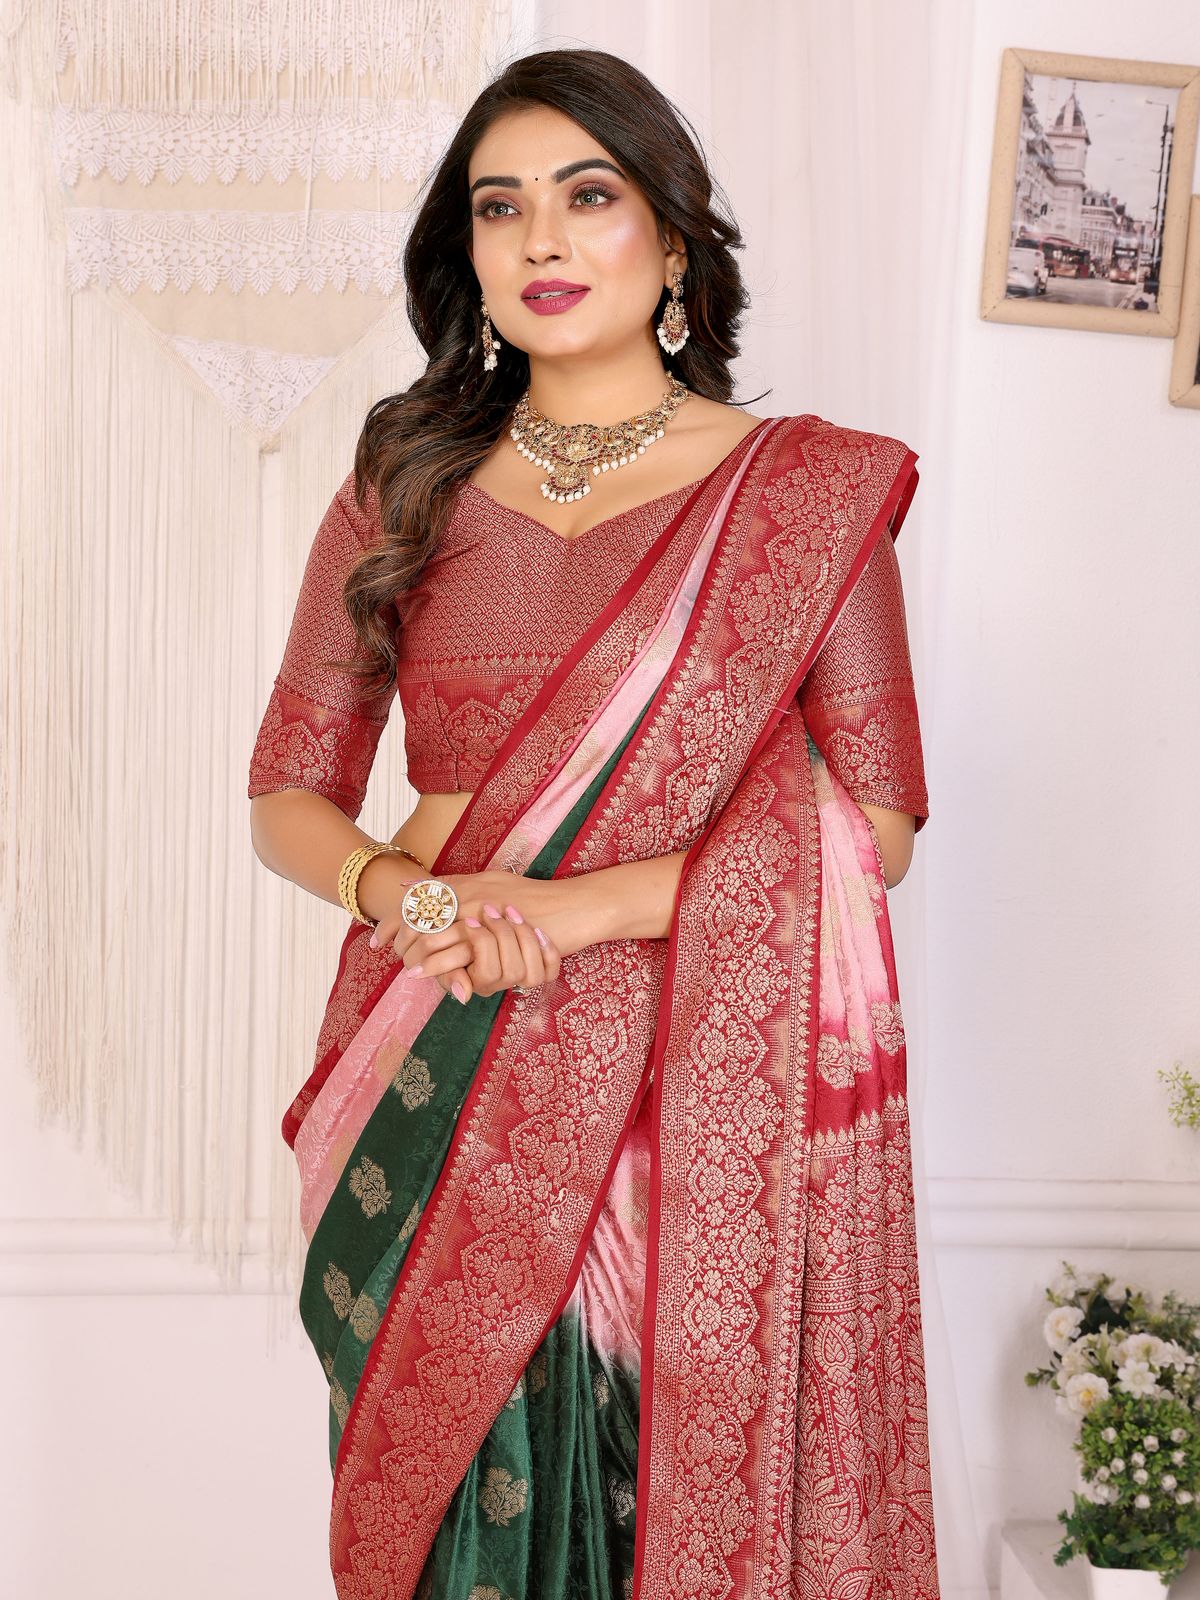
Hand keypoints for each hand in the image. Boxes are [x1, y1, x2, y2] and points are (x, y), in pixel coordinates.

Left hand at [368, 872, 565, 1003]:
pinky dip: (439, 965)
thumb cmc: (537, 898)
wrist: (571, 907)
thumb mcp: (495, 882)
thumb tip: (427, 887)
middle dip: (400, 937)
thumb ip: (461, 885)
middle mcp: (467, 894)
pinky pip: (456, 952)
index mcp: (468, 883)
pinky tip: (427, 975)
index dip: (396, 918)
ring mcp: (478, 913)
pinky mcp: (492, 934)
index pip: (421, 898)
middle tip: (384, 952)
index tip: (380, 937)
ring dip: (414, 954)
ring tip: (405, 970)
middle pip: (419, 915)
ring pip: (432, 934)